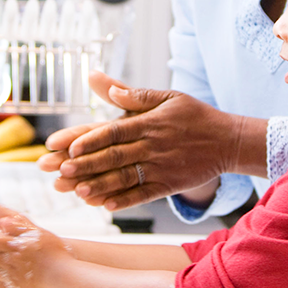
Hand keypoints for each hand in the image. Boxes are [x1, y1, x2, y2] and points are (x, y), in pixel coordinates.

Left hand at [40, 71, 263, 210]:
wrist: (230, 141)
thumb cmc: (195, 116)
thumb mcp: (167, 97)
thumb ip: (133, 94)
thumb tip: (100, 82)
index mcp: (149, 123)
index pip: (113, 131)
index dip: (89, 139)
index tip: (65, 146)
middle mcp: (152, 146)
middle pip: (113, 156)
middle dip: (84, 164)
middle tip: (58, 170)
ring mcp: (161, 167)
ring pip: (125, 178)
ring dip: (99, 185)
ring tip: (75, 191)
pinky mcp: (169, 185)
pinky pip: (143, 195)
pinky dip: (124, 200)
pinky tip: (105, 205)